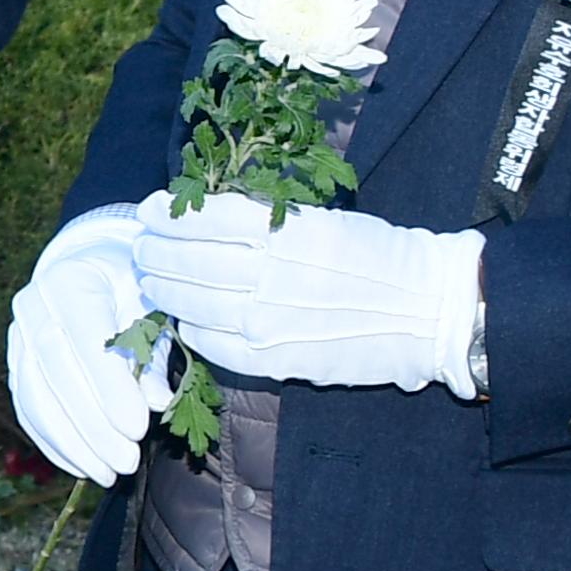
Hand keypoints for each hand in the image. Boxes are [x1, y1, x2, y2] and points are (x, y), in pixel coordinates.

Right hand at [2, 202, 156, 484]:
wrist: (93, 268)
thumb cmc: (133, 288)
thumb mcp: (152, 308)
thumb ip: (154, 352)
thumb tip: (157, 401)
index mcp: (71, 279)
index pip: (86, 339)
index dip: (110, 388)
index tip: (138, 429)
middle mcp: (33, 306)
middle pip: (56, 373)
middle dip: (92, 425)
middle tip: (128, 462)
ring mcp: (17, 337)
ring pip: (35, 397)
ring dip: (72, 443)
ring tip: (109, 474)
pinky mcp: (14, 365)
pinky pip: (27, 410)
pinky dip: (54, 443)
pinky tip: (83, 467)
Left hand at [133, 193, 485, 397]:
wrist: (429, 311)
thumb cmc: (381, 255)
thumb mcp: (325, 218)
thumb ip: (268, 219)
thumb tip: (209, 215)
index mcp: (285, 230)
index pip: (204, 217)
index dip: (168, 214)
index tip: (149, 211)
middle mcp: (270, 274)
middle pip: (187, 261)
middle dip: (155, 252)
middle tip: (141, 247)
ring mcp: (268, 321)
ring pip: (191, 303)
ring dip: (163, 290)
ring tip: (153, 281)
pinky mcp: (274, 359)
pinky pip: (214, 345)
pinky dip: (193, 330)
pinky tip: (188, 319)